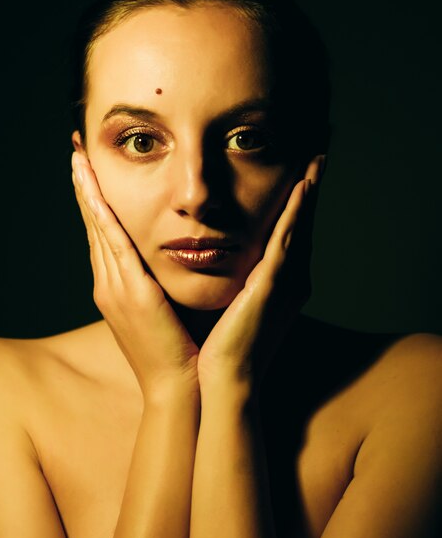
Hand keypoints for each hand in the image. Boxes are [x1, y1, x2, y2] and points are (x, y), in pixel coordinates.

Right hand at [71, 151, 199, 399]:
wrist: (180, 386)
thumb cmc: (181, 349)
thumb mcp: (166, 310)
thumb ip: (161, 283)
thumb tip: (169, 261)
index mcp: (117, 289)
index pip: (104, 237)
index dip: (95, 205)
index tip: (91, 175)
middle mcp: (109, 285)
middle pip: (94, 228)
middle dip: (85, 190)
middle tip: (76, 156)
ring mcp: (115, 289)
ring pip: (98, 230)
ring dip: (88, 194)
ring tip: (78, 161)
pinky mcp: (131, 293)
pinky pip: (113, 245)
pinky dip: (102, 216)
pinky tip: (95, 191)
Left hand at [196, 154, 325, 392]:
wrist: (224, 380)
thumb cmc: (223, 346)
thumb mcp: (233, 305)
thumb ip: (237, 281)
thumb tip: (221, 260)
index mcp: (277, 283)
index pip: (288, 234)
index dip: (297, 205)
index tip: (299, 175)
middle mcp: (287, 280)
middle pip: (300, 226)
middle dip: (309, 191)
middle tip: (316, 157)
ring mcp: (282, 283)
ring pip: (297, 228)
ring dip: (307, 194)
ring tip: (315, 162)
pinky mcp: (271, 287)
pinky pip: (285, 242)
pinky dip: (295, 214)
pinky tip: (300, 188)